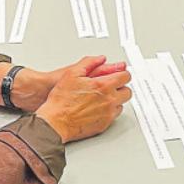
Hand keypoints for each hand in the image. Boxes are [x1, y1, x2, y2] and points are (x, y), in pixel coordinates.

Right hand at [9, 59, 127, 111]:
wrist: (56, 122)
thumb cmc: (61, 101)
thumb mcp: (72, 73)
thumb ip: (89, 63)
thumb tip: (100, 59)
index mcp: (103, 85)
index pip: (125, 77)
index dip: (122, 73)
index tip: (118, 74)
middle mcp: (109, 100)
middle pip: (127, 91)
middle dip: (121, 87)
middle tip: (112, 85)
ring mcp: (108, 113)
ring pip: (121, 104)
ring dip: (116, 99)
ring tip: (104, 97)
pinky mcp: (104, 125)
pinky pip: (114, 116)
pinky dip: (110, 111)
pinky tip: (100, 107)